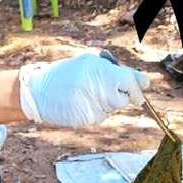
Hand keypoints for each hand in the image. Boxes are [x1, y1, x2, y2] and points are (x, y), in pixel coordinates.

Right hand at [19, 54, 148, 127]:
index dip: (136, 88)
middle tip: (104, 91)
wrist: (37, 92)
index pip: (130, 81)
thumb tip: (145, 82)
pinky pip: (100, 117)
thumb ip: (117, 71)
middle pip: (124, 99)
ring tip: (87, 95)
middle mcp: (96, 88)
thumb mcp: (89, 64)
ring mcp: (90, 105)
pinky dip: (94, 112)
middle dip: (121, 97)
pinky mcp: (85, 119)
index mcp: (98, 70)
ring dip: (106, 104)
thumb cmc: (66, 74)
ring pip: (112, 109)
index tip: (138, 90)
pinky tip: (80, 104)